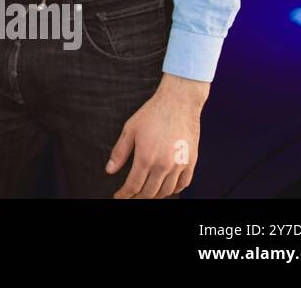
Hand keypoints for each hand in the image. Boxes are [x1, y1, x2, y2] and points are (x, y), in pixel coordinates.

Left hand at [107, 73, 208, 197]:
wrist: (179, 103)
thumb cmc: (153, 113)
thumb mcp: (130, 129)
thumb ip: (119, 152)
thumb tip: (110, 170)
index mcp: (146, 158)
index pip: (133, 186)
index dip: (124, 194)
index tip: (119, 196)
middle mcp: (163, 165)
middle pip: (149, 192)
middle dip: (137, 197)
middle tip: (131, 196)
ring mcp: (179, 165)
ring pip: (166, 191)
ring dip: (155, 195)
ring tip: (146, 193)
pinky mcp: (191, 162)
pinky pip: (183, 184)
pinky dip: (174, 190)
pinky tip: (166, 188)